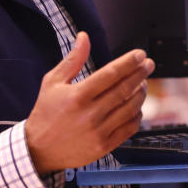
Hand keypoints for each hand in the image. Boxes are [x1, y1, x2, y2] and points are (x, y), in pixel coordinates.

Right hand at [24, 31, 153, 173]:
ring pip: (130, 108)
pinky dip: (136, 115)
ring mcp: (98, 132)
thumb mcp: (52, 82)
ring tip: (142, 83)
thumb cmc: (46, 113)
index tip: (139, 55)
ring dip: (140, 93)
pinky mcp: (104, 146)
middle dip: (140, 74)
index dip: (128, 62)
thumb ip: (72, 59)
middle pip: (124, 89)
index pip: (111, 74)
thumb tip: (84, 37)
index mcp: (78, 96)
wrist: (38, 150)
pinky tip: (136, 107)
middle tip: (148, 64)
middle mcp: (90, 114)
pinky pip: (129, 128)